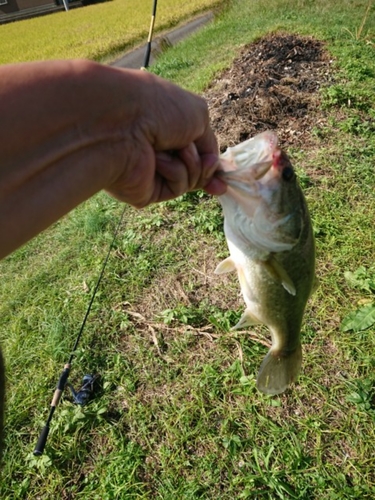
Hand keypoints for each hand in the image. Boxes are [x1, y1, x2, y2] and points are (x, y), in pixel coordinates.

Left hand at [105, 70, 225, 206]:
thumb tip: (214, 165)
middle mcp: (157, 150)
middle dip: (205, 166)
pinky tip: (159, 160)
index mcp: (165, 127)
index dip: (211, 165)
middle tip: (198, 154)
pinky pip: (176, 188)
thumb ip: (210, 142)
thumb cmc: (158, 108)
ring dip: (190, 163)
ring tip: (173, 148)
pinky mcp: (145, 191)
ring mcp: (151, 172)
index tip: (222, 180)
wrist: (123, 121)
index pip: (195, 152)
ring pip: (191, 179)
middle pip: (196, 170)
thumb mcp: (198, 115)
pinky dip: (175, 172)